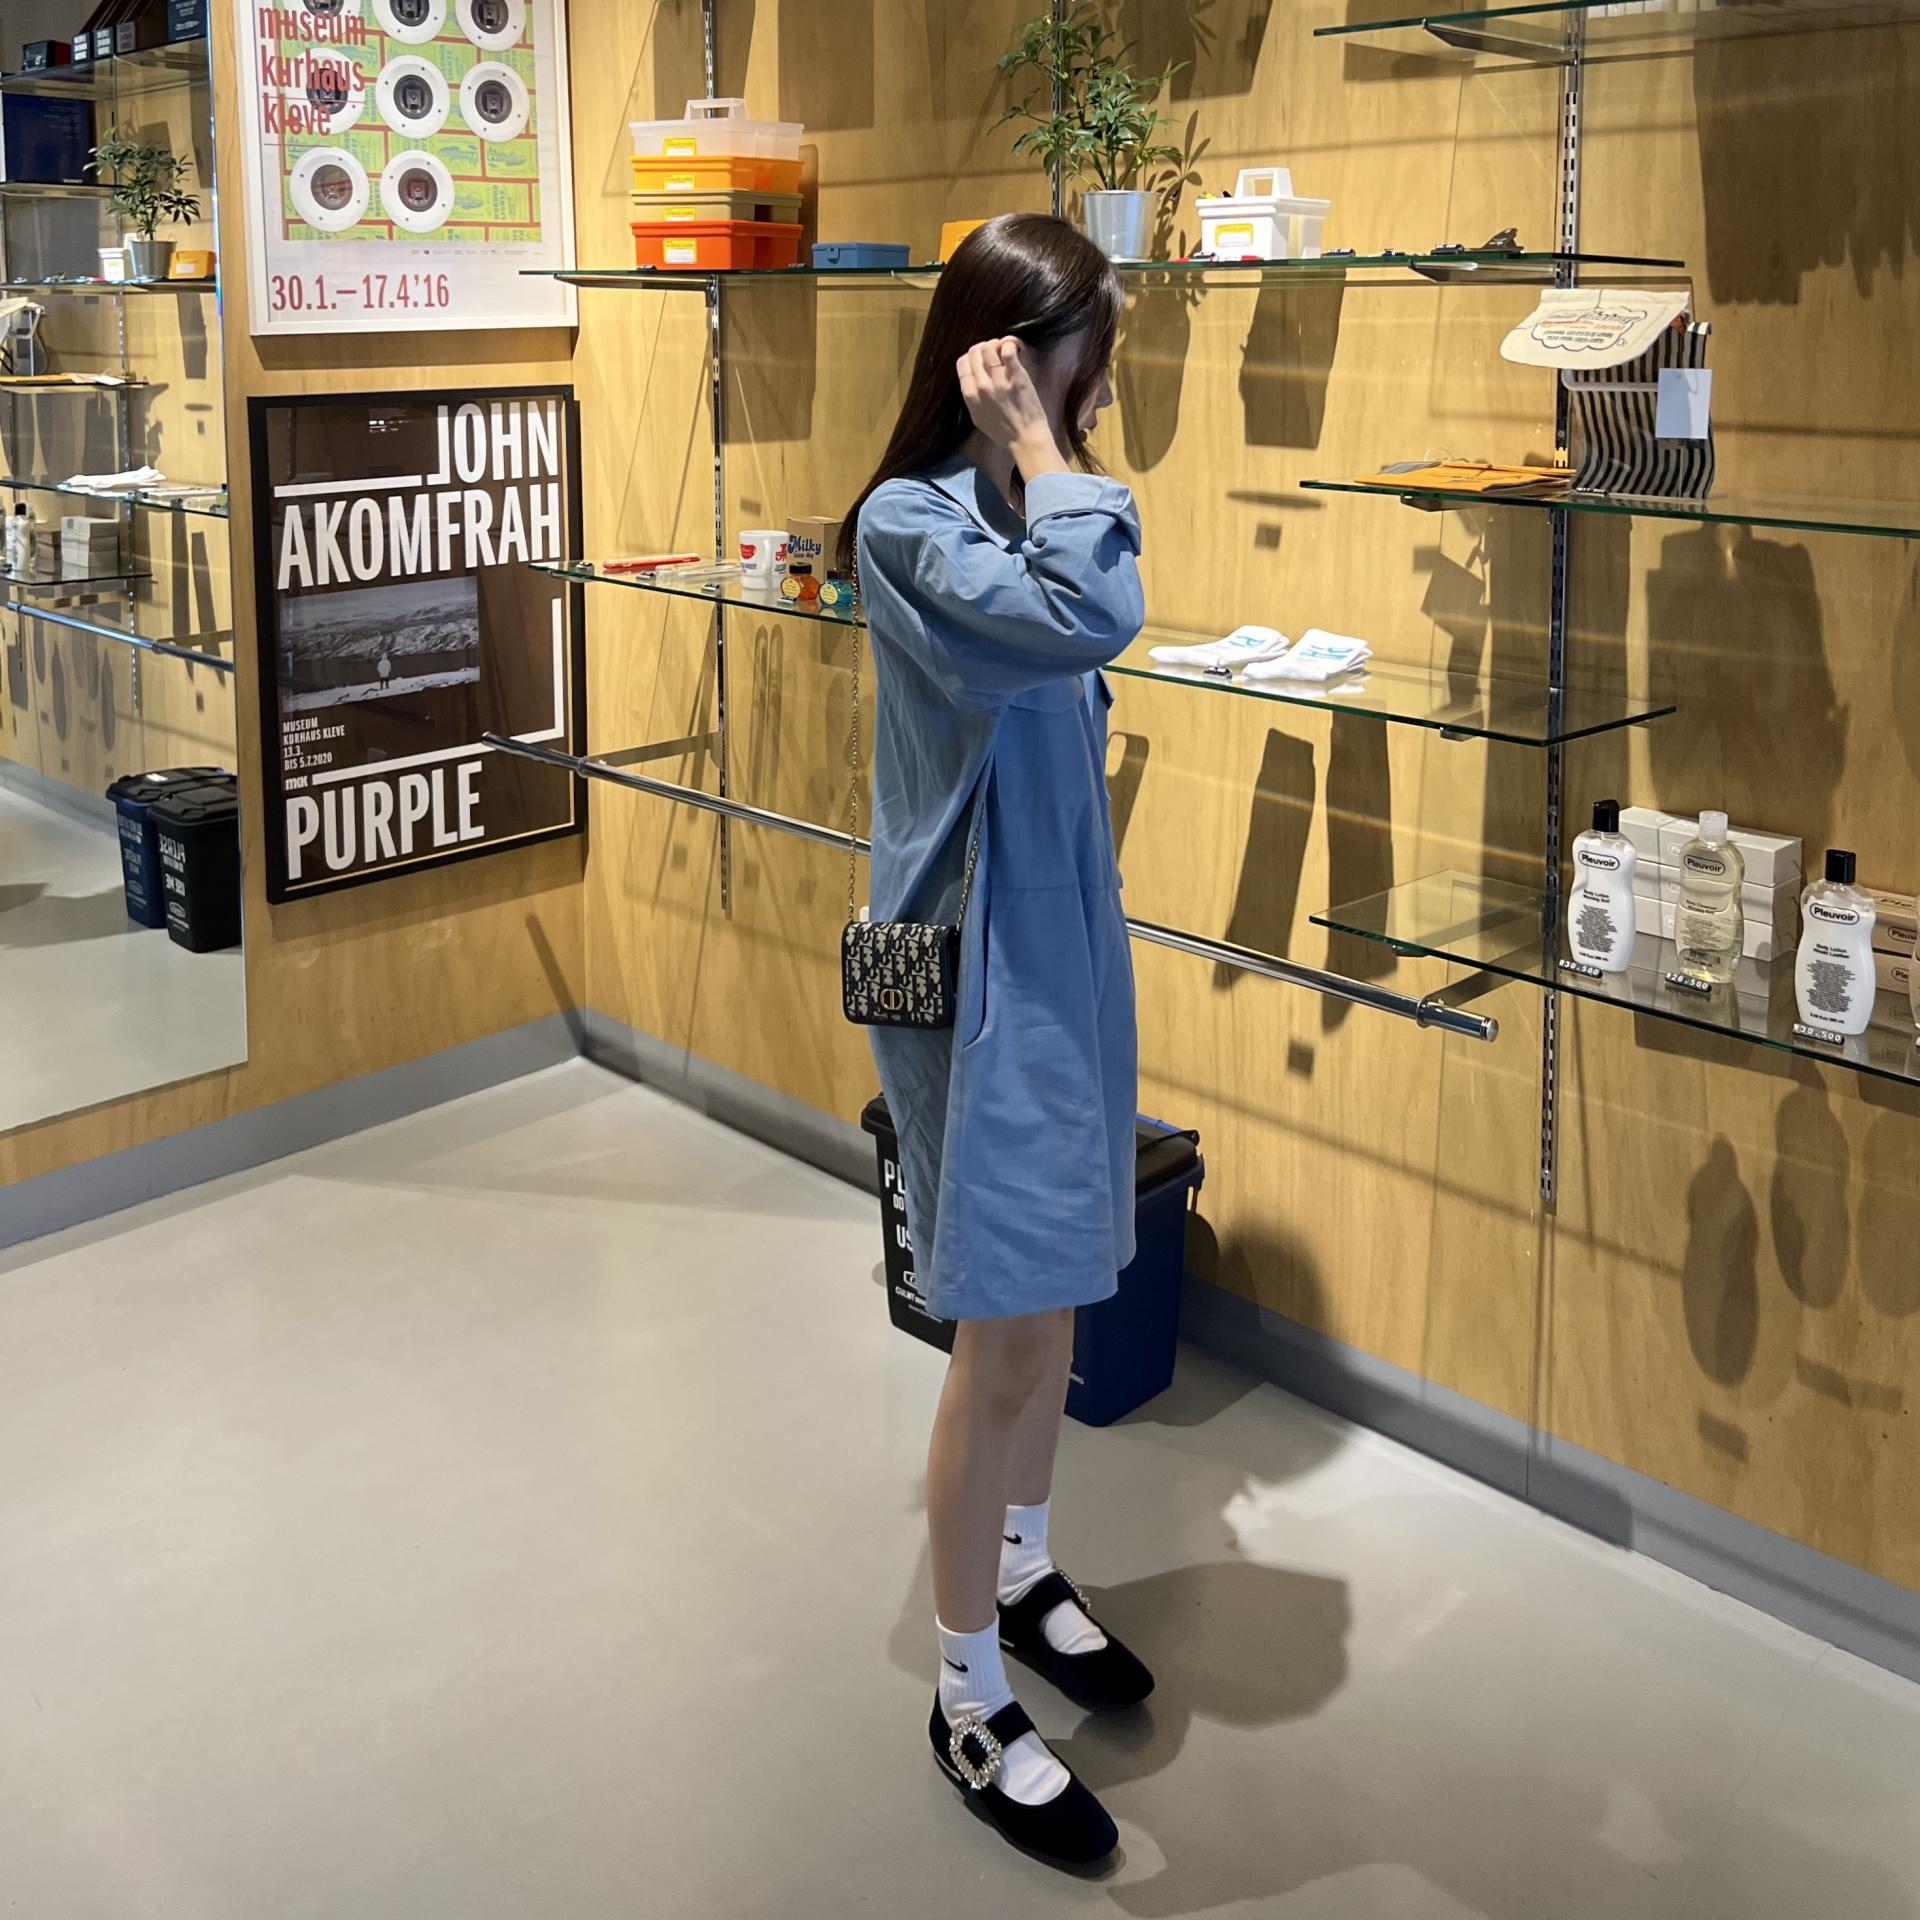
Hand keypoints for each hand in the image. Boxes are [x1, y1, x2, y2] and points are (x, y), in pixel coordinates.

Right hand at [956, 337, 1067, 480]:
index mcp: (970, 395)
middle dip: (984, 347)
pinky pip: (1008, 351)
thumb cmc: (1003, 432)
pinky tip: (1013, 349)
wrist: (1025, 439)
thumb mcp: (978, 417)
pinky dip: (1009, 345)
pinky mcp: (1017, 378)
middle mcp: (981, 386)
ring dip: (996, 344)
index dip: (971, 356)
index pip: (962, 363)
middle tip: (995, 352)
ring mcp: (999, 381)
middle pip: (975, 352)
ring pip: (989, 348)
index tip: (980, 358)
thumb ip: (972, 397)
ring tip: (1004, 349)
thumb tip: (971, 379)